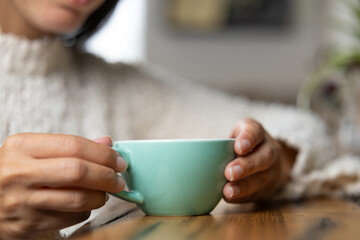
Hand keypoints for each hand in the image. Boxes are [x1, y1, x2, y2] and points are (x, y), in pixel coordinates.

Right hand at [0, 134, 126, 239]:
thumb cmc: (16, 171)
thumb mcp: (34, 150)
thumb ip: (71, 146)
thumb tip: (107, 143)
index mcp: (22, 146)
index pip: (74, 145)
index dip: (103, 153)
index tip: (118, 160)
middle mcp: (19, 173)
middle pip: (78, 171)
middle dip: (107, 176)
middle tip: (119, 179)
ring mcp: (21, 201)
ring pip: (78, 199)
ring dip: (101, 196)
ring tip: (105, 192)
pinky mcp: (26, 225)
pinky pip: (70, 218)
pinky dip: (86, 210)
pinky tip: (85, 204)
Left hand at [223, 118, 296, 202]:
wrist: (266, 162)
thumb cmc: (239, 147)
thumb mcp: (232, 136)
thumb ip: (218, 143)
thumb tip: (193, 154)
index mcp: (256, 132)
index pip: (255, 131)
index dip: (248, 139)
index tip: (238, 147)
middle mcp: (269, 149)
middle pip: (264, 157)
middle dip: (247, 165)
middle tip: (230, 172)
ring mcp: (272, 170)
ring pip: (263, 178)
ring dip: (244, 186)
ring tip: (228, 191)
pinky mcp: (269, 188)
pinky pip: (258, 193)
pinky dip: (243, 196)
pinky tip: (230, 197)